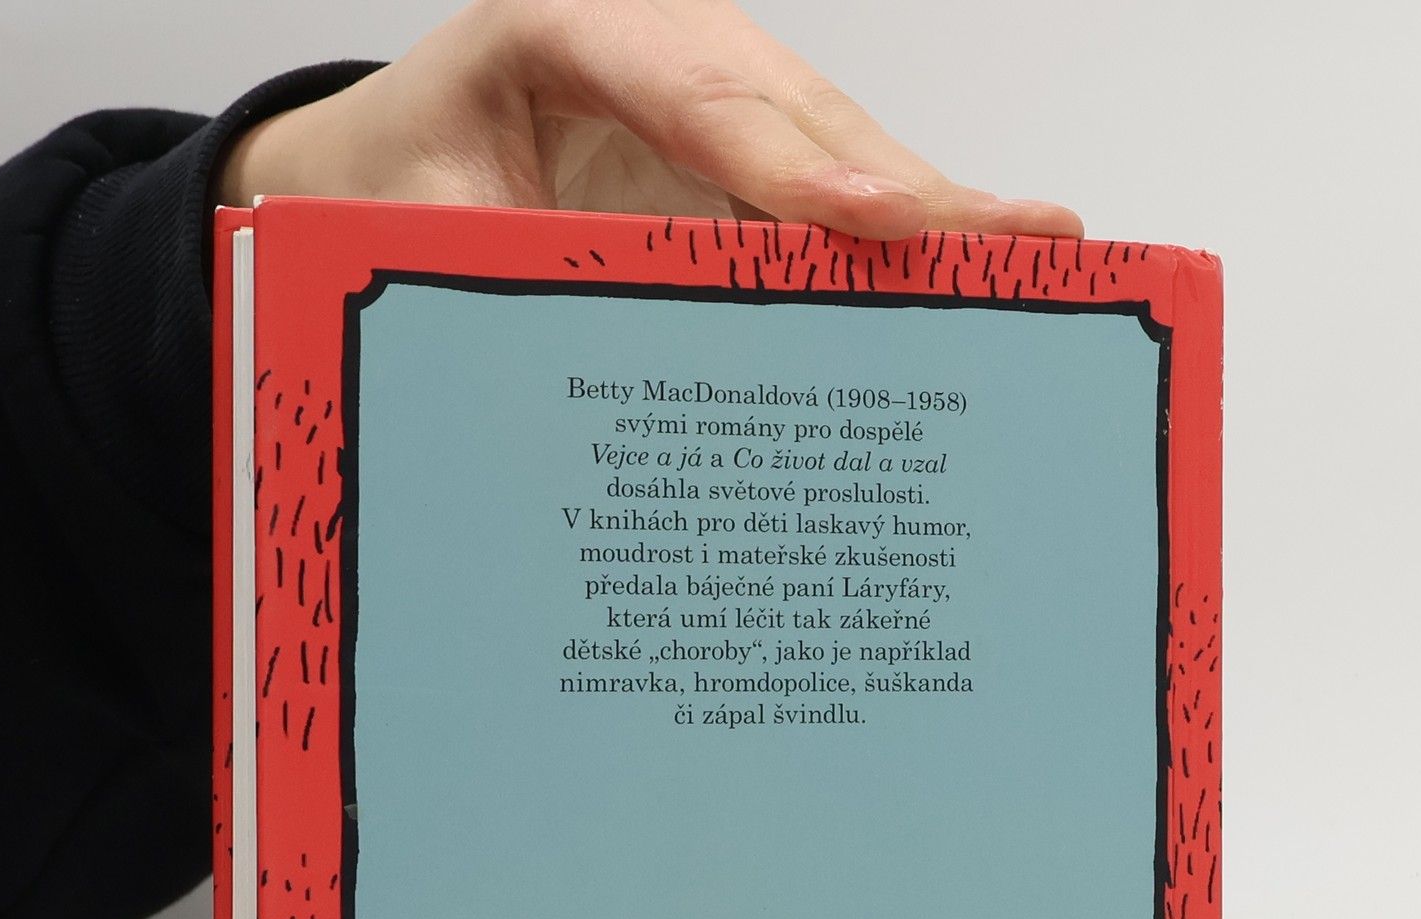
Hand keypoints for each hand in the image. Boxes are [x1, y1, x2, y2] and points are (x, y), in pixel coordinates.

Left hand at [217, 0, 1080, 240]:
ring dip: (928, 215)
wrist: (384, 154)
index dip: (795, 164)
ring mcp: (711, 83)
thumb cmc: (397, 180)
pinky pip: (823, 184)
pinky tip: (976, 270)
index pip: (700, 101)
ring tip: (1036, 254)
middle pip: (803, 116)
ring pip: (834, 146)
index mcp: (567, 26)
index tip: (872, 214)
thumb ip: (508, 276)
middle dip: (909, 190)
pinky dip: (895, 236)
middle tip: (1019, 238)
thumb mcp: (416, 228)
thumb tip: (607, 381)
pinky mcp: (736, 139)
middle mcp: (662, 35)